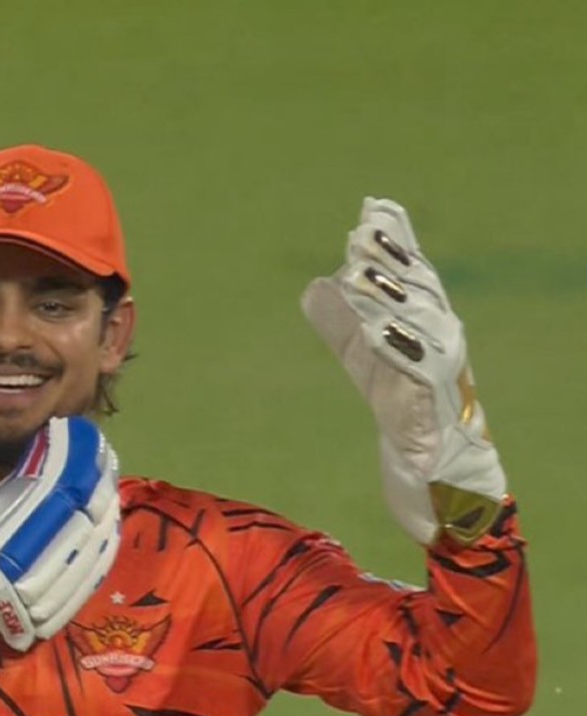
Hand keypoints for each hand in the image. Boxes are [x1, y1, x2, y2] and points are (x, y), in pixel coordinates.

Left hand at [301, 197, 506, 546]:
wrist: (434, 471)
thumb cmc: (403, 407)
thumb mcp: (363, 359)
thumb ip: (341, 322)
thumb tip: (315, 284)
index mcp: (423, 322)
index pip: (411, 271)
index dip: (397, 237)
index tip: (375, 204)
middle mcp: (440, 338)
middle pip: (420, 288)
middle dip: (393, 256)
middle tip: (364, 227)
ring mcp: (442, 370)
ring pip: (421, 323)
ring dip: (391, 295)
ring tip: (360, 271)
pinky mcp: (434, 405)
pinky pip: (420, 372)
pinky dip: (398, 348)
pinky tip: (375, 331)